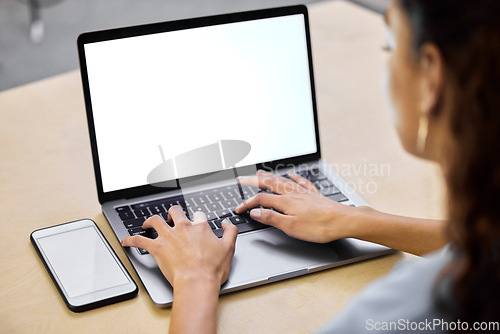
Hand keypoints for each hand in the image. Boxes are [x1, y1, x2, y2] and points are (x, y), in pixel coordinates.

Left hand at [121, 206, 237, 286]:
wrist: (197, 282)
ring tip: (147, 223)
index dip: (197, 218)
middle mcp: (183, 228)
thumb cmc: (212, 269)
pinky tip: (125, 241)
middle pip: (175, 212)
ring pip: (155, 221)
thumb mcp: (229, 248)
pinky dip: (131, 239)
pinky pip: (139, 240)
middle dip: (172, 212)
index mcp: (200, 227)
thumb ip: (231, 232)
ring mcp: (168, 237)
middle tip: (170, 216)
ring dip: (150, 220)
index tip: (197, 223)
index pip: (198, 216)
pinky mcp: (157, 248)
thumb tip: (227, 223)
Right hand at [236, 170, 360, 242]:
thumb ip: (271, 218)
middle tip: (242, 179)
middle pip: (269, 184)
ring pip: (283, 181)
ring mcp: (304, 193)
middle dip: (254, 181)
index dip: (247, 204)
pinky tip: (292, 174)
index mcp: (286, 202)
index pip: (261, 200)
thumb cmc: (319, 227)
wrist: (344, 221)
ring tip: (260, 173)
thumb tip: (255, 212)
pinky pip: (302, 182)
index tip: (239, 209)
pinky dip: (294, 177)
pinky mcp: (314, 195)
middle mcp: (294, 194)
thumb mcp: (291, 227)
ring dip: (270, 176)